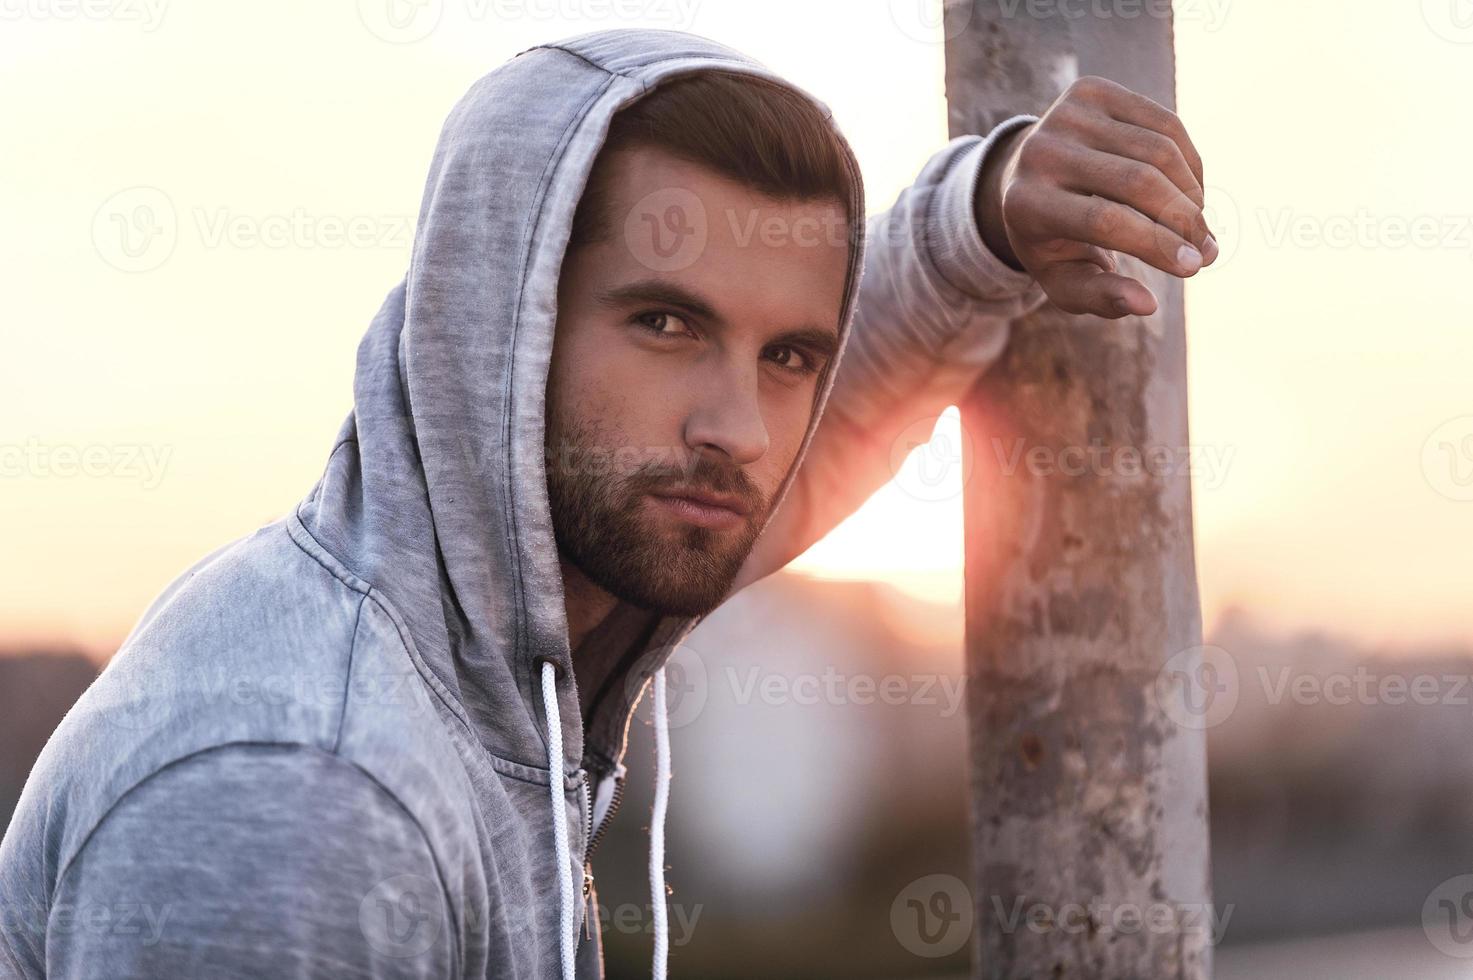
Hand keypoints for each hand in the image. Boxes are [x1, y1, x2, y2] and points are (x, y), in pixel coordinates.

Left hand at [976, 75, 1215, 318]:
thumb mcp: (1065, 279)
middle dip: (1183, 220)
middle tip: (1206, 252)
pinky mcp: (1092, 90)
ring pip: (1159, 150)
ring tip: (1199, 228)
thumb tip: (1147, 304)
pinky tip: (1191, 193)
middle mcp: (1040, 151)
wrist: (1023, 178)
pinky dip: (1189, 163)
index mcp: (1025, 202)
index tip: (1194, 267)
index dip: (1158, 243)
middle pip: (1138, 182)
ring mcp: (1066, 113)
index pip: (1106, 221)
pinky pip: (1165, 124)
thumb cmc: (1052, 241)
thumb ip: (1100, 296)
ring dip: (1192, 194)